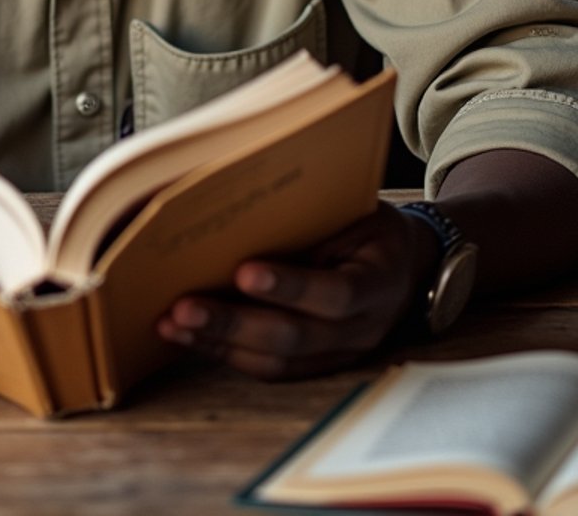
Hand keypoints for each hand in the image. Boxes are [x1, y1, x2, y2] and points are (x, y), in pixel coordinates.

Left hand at [158, 200, 438, 380]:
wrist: (408, 267)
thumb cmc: (372, 230)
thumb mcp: (359, 211)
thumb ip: (317, 220)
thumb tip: (249, 214)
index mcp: (377, 283)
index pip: (334, 294)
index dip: (289, 286)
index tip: (243, 271)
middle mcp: (360, 329)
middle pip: (294, 337)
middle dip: (233, 322)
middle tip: (184, 307)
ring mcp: (339, 354)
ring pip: (276, 361)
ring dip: (219, 344)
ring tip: (173, 324)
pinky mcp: (318, 366)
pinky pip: (271, 369)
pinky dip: (227, 355)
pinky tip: (191, 338)